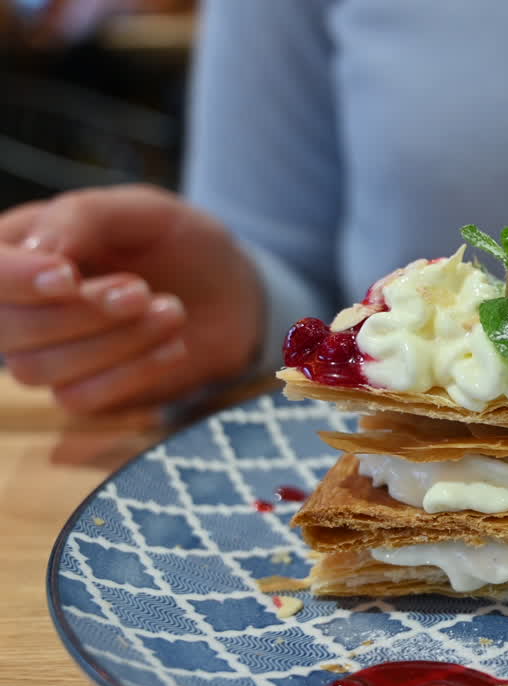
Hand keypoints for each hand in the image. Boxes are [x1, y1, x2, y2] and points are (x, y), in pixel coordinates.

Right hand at [0, 185, 263, 412]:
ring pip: (39, 368)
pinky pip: (79, 399)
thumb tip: (38, 250)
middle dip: (79, 314)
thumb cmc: (180, 243)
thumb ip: (86, 217)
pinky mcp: (82, 389)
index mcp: (20, 245)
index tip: (69, 277)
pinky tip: (174, 345)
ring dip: (113, 342)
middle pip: (8, 327)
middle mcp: (21, 303)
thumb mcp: (144, 211)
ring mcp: (47, 351)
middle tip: (141, 291)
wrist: (232, 292)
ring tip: (172, 311)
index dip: (15, 279)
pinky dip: (131, 373)